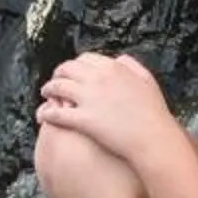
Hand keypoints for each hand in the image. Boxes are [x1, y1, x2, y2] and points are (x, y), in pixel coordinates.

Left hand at [36, 51, 174, 165]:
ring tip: (46, 94)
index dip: (75, 65)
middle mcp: (98, 79)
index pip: (85, 59)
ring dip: (48, 90)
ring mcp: (89, 98)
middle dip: (58, 74)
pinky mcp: (83, 119)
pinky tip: (43, 116)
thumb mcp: (147, 80)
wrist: (153, 138)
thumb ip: (131, 65)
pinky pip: (57, 113)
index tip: (73, 71)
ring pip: (57, 88)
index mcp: (113, 68)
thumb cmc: (153, 113)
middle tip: (55, 80)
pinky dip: (47, 113)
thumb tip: (118, 59)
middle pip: (67, 69)